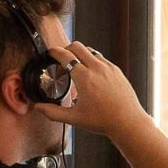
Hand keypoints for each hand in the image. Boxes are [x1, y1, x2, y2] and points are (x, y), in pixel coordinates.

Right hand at [37, 42, 151, 138]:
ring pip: (90, 50)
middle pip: (77, 46)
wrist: (128, 121)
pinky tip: (91, 73)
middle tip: (62, 57)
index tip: (51, 52)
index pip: (65, 56)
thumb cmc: (104, 120)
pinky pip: (101, 58)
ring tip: (76, 66)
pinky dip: (93, 61)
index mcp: (84, 78)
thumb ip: (53, 112)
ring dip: (80, 54)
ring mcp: (108, 67)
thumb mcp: (74, 118)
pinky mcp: (116, 70)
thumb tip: (39, 108)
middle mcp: (97, 69)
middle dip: (66, 48)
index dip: (55, 51)